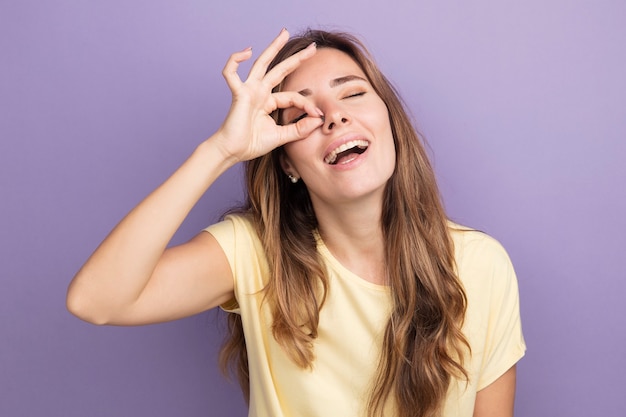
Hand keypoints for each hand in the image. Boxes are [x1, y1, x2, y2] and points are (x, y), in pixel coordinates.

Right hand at [212, 29, 323, 162]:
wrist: (232, 152)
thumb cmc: (251, 144)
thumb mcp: (281, 137)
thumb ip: (299, 129)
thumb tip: (318, 120)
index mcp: (269, 102)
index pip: (293, 96)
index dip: (307, 104)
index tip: (318, 115)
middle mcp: (260, 93)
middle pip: (280, 70)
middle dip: (297, 58)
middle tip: (312, 47)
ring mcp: (249, 91)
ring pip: (262, 64)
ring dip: (273, 47)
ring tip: (284, 33)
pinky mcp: (238, 94)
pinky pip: (231, 73)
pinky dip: (235, 60)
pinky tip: (246, 51)